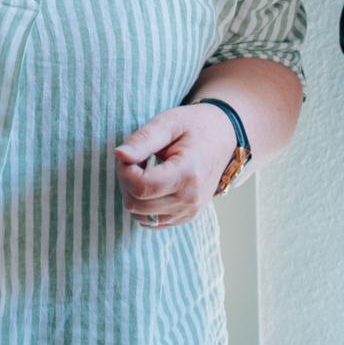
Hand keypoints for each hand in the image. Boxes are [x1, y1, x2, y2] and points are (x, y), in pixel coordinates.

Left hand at [114, 103, 236, 229]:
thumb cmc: (194, 126)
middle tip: (136, 159)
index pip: (141, 187)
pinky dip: (144, 205)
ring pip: (141, 216)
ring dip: (134, 194)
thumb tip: (119, 155)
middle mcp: (190, 199)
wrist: (223, 137)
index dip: (124, 171)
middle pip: (137, 204)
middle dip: (126, 181)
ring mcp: (189, 211)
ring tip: (145, 171)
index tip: (129, 154)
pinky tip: (152, 184)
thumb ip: (143, 140)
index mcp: (188, 173)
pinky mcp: (186, 217)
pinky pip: (151, 221)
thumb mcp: (168, 123)